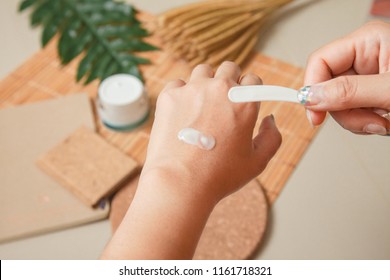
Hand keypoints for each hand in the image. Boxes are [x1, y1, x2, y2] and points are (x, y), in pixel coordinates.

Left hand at [143, 61, 281, 202]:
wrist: (179, 182)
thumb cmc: (219, 175)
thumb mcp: (257, 162)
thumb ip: (272, 137)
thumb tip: (270, 119)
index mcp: (244, 101)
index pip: (253, 79)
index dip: (250, 91)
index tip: (243, 102)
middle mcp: (219, 88)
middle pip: (229, 68)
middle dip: (230, 81)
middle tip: (223, 102)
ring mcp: (192, 89)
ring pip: (203, 71)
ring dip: (206, 83)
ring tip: (202, 105)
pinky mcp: (169, 96)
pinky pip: (178, 83)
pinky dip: (182, 93)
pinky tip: (182, 112)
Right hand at [303, 21, 389, 134]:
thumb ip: (350, 92)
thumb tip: (312, 96)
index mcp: (368, 42)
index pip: (321, 61)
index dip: (313, 88)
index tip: (314, 116)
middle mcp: (366, 56)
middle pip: (329, 87)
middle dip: (346, 111)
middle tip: (370, 122)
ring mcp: (369, 76)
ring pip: (340, 104)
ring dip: (360, 120)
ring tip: (385, 122)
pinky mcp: (374, 93)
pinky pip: (355, 111)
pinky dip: (368, 123)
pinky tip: (387, 120)